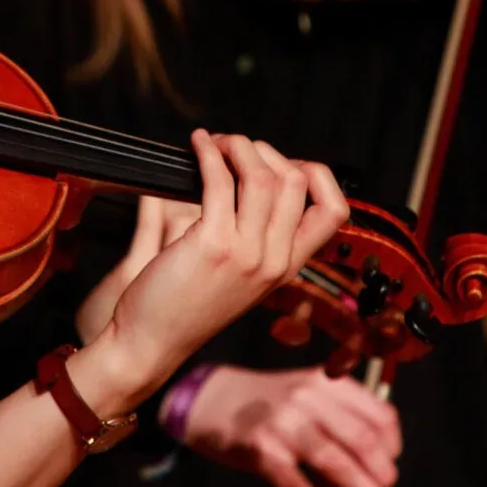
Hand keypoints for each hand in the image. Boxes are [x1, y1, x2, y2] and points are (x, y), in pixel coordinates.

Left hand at [82, 132, 348, 416]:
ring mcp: (247, 253)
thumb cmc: (185, 306)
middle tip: (233, 147)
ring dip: (236, 146)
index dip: (316, 175)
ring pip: (262, 175)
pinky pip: (220, 180)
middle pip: (297, 181)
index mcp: (286, 267)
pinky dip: (208, 153)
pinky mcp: (213, 244)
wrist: (151, 342)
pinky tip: (196, 147)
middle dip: (264, 150)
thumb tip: (257, 180)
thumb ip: (259, 239)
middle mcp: (274, 260)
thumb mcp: (240, 277)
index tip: (283, 163)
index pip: (335, 212)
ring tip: (214, 144)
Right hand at [179, 365, 401, 486]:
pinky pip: (297, 485)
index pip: (377, 413)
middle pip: (362, 440)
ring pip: (336, 461)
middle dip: (383, 473)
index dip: (392, 445)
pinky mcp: (261, 449)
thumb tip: (374, 469)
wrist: (208, 399)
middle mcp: (308, 397)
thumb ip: (338, 420)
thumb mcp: (306, 396)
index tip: (392, 464)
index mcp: (325, 382)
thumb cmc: (265, 404)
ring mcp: (284, 422)